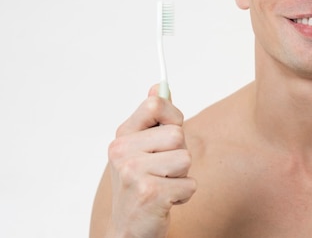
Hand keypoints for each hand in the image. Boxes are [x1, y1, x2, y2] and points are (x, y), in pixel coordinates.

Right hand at [105, 85, 196, 237]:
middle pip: (178, 135)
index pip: (156, 106)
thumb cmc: (139, 185)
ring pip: (186, 159)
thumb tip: (159, 87)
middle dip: (179, 155)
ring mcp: (133, 173)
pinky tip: (164, 202)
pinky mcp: (150, 194)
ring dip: (182, 176)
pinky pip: (189, 184)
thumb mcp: (140, 149)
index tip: (167, 133)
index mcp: (122, 136)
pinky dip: (183, 195)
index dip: (173, 118)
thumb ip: (151, 119)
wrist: (128, 230)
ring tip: (163, 185)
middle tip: (162, 171)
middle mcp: (122, 152)